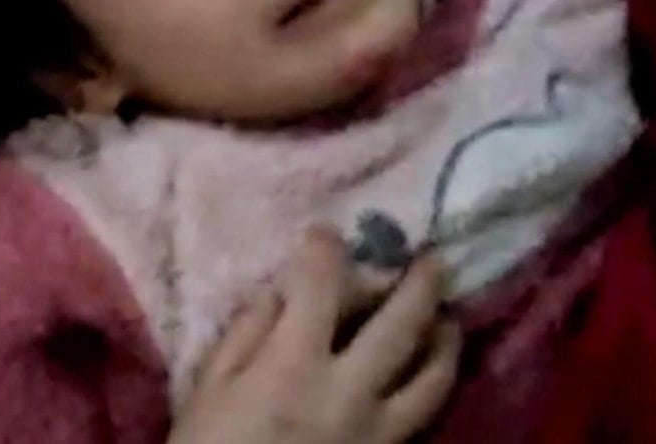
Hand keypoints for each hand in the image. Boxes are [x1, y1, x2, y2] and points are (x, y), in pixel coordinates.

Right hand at [168, 227, 460, 443]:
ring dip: (444, 338)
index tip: (325, 232)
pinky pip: (426, 416)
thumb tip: (278, 290)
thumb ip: (245, 334)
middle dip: (418, 282)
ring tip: (447, 318)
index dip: (324, 247)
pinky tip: (433, 371)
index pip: (321, 284)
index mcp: (294, 364)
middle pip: (400, 325)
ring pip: (431, 376)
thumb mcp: (208, 390)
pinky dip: (435, 384)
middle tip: (431, 258)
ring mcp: (378, 430)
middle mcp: (349, 390)